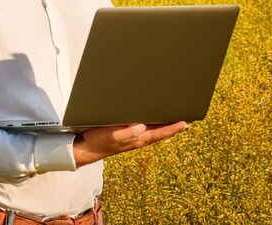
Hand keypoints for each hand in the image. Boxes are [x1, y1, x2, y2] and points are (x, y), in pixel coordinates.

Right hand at [72, 122, 188, 167]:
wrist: (84, 149)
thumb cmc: (98, 141)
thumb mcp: (112, 135)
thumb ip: (127, 133)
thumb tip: (142, 127)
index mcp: (136, 139)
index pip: (159, 133)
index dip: (173, 128)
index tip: (185, 123)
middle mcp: (137, 139)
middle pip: (160, 133)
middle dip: (174, 128)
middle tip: (188, 122)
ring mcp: (132, 139)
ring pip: (154, 132)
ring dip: (165, 127)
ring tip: (176, 122)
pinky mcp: (126, 136)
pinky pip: (145, 131)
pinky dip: (153, 127)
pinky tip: (154, 123)